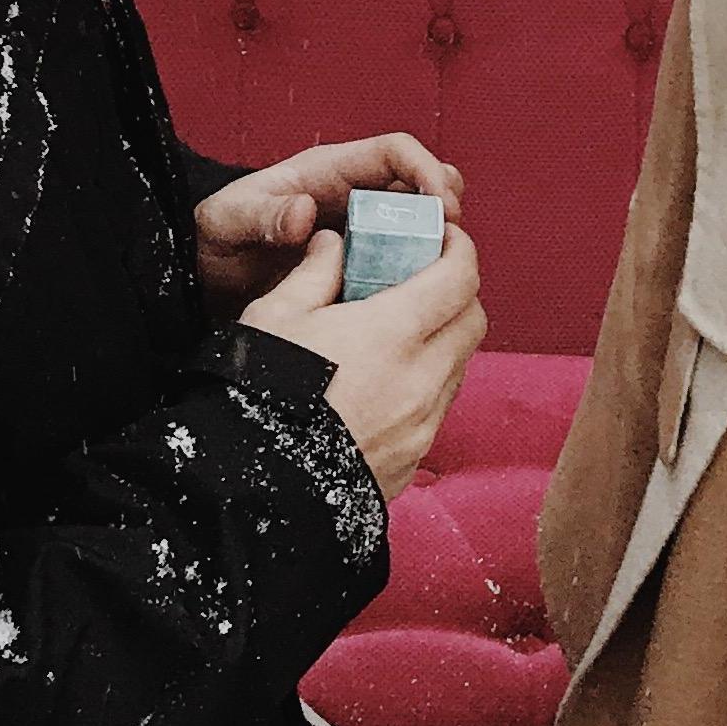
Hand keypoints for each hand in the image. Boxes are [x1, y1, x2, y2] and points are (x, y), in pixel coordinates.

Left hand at [194, 131, 463, 310]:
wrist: (207, 274)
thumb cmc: (218, 235)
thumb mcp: (229, 221)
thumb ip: (263, 215)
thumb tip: (303, 213)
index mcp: (329, 170)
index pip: (395, 152)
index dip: (426, 170)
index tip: (443, 206)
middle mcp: (353, 194)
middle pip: (421, 182)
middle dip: (446, 203)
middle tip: (452, 243)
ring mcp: (360, 229)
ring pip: (418, 223)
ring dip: (436, 241)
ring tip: (442, 273)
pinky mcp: (359, 264)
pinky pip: (401, 262)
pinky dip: (417, 274)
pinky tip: (419, 300)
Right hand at [242, 218, 486, 499]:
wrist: (254, 487)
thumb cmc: (260, 395)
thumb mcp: (275, 316)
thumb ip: (314, 272)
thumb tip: (334, 244)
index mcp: (391, 333)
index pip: (459, 277)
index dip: (459, 249)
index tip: (444, 237)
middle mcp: (420, 379)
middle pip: (472, 321)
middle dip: (458, 292)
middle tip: (427, 279)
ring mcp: (422, 424)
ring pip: (460, 365)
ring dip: (445, 340)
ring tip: (403, 331)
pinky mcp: (414, 457)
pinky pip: (439, 407)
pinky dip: (429, 383)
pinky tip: (389, 379)